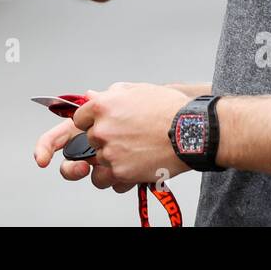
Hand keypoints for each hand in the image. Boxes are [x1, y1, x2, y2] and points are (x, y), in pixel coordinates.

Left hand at [42, 82, 190, 187]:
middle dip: (105, 140)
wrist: (191, 132)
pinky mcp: (120, 172)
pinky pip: (109, 179)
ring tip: (133, 154)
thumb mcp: (139, 90)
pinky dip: (119, 177)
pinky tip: (135, 167)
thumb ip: (112, 93)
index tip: (101, 125)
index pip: (80, 118)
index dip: (91, 122)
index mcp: (103, 106)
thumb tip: (92, 95)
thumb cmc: (170, 109)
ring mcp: (109, 152)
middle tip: (127, 139)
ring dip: (111, 159)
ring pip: (98, 161)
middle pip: (90, 140)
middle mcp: (102, 129)